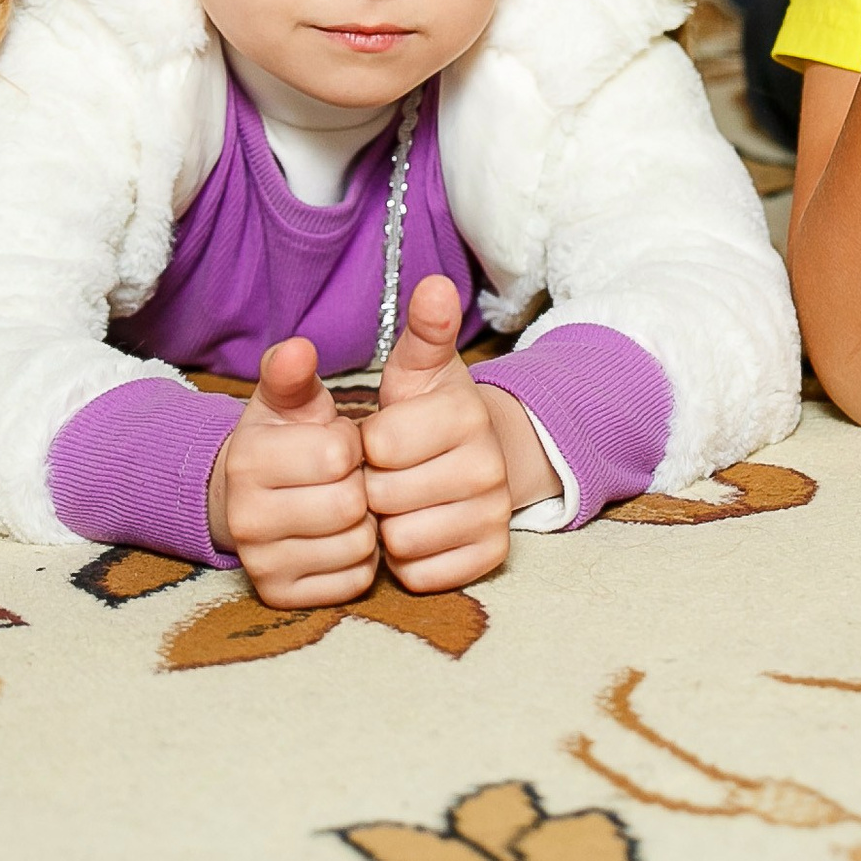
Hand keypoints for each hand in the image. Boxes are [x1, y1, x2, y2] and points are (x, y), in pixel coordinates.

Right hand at [208, 338, 375, 607]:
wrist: (250, 496)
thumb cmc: (284, 438)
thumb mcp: (288, 398)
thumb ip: (293, 372)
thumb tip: (297, 349)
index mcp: (248, 459)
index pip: (340, 454)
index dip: (353, 444)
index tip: (338, 441)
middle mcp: (245, 518)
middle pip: (350, 505)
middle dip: (360, 485)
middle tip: (344, 477)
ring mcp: (261, 563)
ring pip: (356, 546)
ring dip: (364, 524)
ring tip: (342, 504)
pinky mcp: (281, 596)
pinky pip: (354, 581)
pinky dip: (359, 560)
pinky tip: (339, 537)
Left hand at [364, 276, 549, 592]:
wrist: (475, 460)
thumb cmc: (426, 414)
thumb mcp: (416, 370)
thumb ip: (421, 330)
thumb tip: (435, 285)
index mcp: (465, 413)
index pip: (380, 445)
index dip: (367, 444)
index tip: (380, 436)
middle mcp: (489, 466)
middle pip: (386, 497)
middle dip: (374, 488)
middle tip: (388, 474)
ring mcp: (493, 514)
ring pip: (402, 541)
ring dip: (388, 527)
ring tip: (400, 502)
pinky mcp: (490, 557)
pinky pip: (422, 575)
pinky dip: (410, 560)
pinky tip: (418, 529)